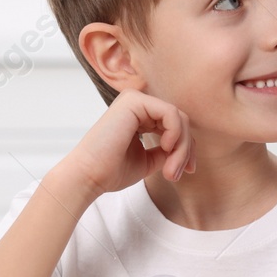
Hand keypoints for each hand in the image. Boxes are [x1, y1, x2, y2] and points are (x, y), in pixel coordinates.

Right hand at [59, 90, 195, 197]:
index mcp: (139, 116)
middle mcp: (137, 104)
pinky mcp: (134, 101)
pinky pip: (170, 113)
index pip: (175, 125)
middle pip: (180, 120)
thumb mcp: (148, 160)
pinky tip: (166, 148)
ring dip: (182, 146)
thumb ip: (167, 151)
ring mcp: (135, 100)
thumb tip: (187, 148)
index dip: (186, 148)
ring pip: (178, 117)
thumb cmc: (111, 171)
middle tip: (181, 173)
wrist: (88, 176)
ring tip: (172, 170)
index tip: (187, 171)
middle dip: (186, 148)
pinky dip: (175, 134)